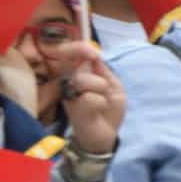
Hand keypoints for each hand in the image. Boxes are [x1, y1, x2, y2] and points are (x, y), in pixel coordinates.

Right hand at [51, 40, 124, 155]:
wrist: (107, 134)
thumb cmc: (108, 108)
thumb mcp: (112, 85)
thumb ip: (102, 70)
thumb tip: (93, 55)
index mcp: (77, 73)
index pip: (67, 53)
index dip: (78, 48)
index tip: (93, 53)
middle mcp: (68, 82)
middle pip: (72, 62)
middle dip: (95, 73)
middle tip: (104, 87)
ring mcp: (68, 95)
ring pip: (82, 79)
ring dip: (101, 88)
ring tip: (102, 101)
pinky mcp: (72, 109)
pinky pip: (89, 98)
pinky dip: (101, 103)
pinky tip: (98, 111)